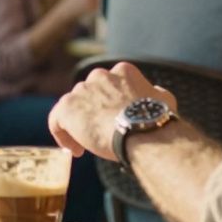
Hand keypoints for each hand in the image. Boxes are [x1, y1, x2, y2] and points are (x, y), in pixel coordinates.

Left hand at [48, 62, 176, 159]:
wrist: (141, 132)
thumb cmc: (156, 120)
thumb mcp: (164, 100)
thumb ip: (154, 93)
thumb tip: (156, 93)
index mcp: (123, 71)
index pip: (110, 85)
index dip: (110, 104)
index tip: (114, 121)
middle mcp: (100, 75)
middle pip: (90, 95)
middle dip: (94, 113)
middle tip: (101, 135)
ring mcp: (82, 90)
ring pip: (73, 107)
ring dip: (78, 125)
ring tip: (88, 146)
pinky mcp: (67, 107)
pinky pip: (57, 120)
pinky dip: (63, 135)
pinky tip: (75, 150)